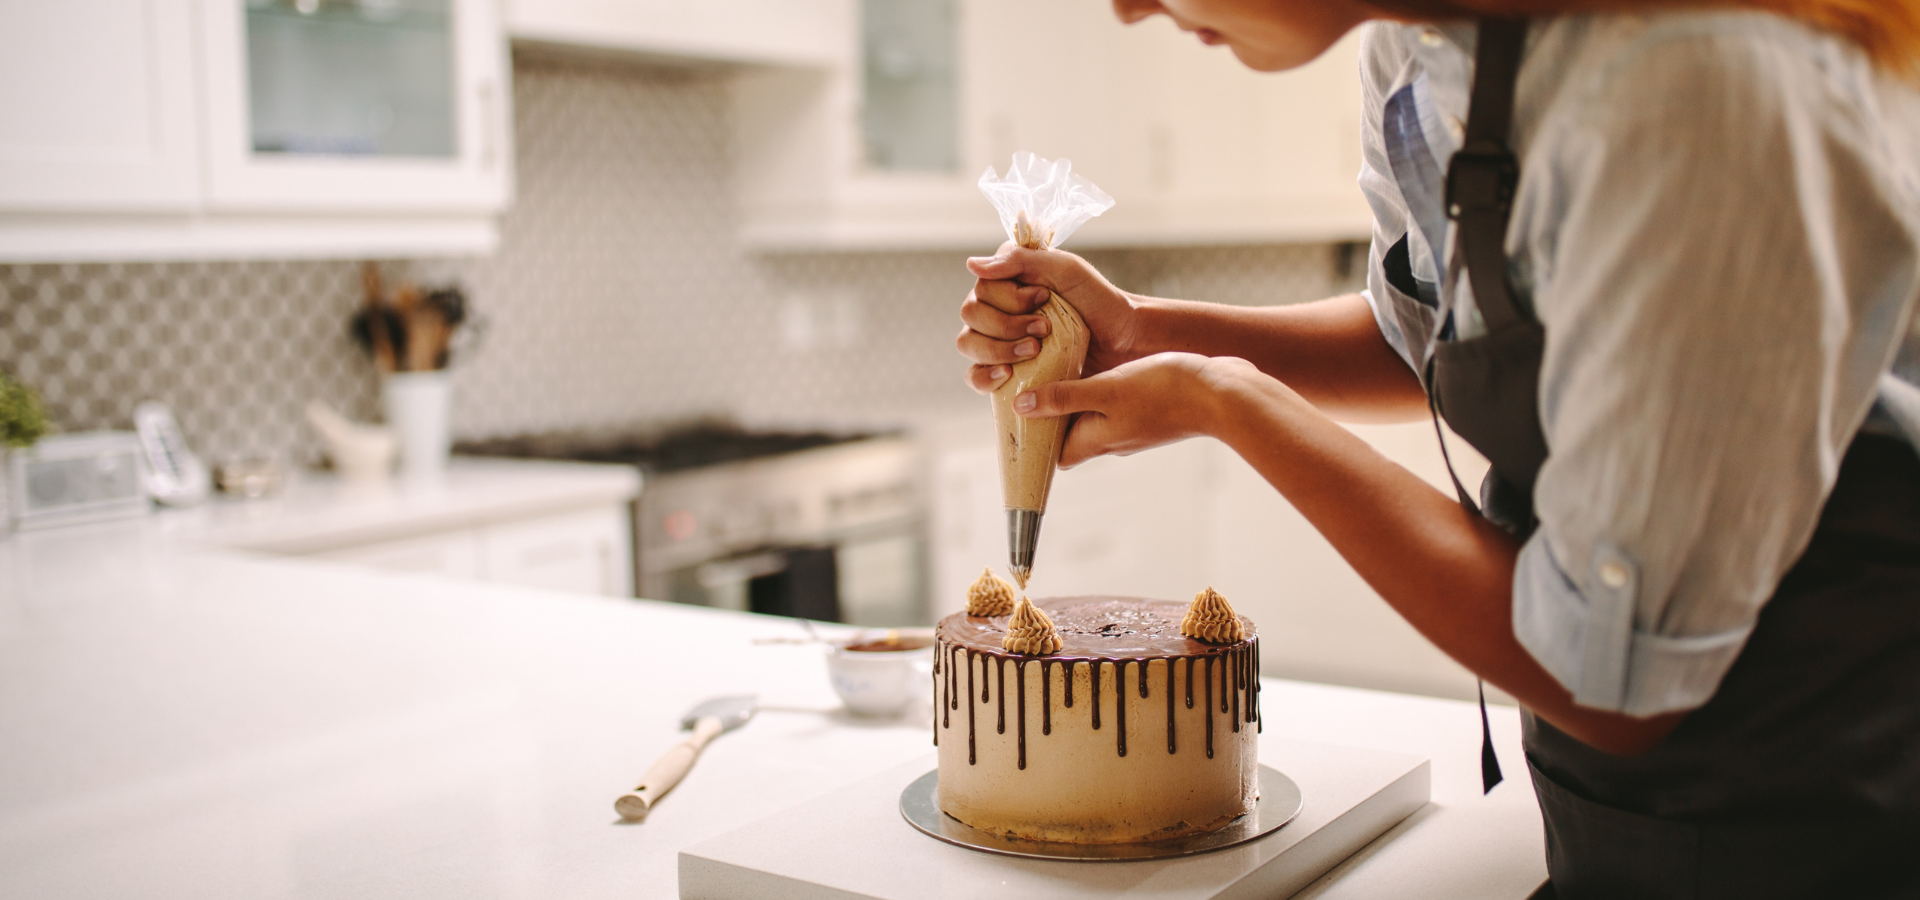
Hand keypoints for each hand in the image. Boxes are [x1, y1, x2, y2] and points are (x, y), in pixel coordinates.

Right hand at [956, 242, 1140, 393]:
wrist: (1123, 341)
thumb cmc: (1098, 299)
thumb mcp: (1065, 269)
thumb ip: (1021, 260)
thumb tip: (972, 265)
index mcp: (1007, 280)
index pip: (981, 287)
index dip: (1009, 297)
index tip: (1044, 298)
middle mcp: (997, 307)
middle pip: (971, 315)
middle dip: (1007, 325)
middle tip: (1044, 329)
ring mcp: (998, 340)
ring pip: (968, 344)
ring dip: (998, 348)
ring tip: (1034, 351)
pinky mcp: (1006, 370)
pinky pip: (974, 376)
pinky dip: (984, 376)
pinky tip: (1007, 375)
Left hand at [1014, 353, 1264, 467]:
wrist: (1222, 393)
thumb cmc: (1165, 391)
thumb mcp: (1106, 390)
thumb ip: (1064, 398)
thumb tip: (1022, 407)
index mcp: (1097, 440)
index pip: (1055, 454)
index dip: (1036, 438)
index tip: (1020, 411)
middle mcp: (1113, 441)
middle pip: (1071, 435)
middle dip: (1053, 413)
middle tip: (1036, 379)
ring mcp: (1134, 428)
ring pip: (1093, 418)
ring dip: (1076, 398)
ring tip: (1061, 367)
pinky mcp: (1151, 412)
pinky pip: (1116, 406)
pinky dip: (1102, 390)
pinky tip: (1100, 364)